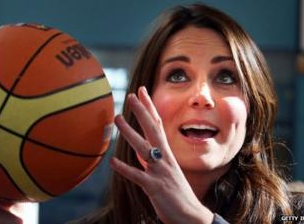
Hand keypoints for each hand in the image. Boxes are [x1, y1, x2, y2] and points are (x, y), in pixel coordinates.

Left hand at [110, 86, 213, 223]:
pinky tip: (112, 161)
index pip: (158, 125)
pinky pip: (138, 176)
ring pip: (143, 149)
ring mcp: (160, 172)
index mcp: (167, 154)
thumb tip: (138, 151)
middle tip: (130, 95)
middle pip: (153, 130)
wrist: (191, 216)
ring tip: (117, 119)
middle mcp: (164, 159)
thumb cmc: (176, 193)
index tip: (142, 92)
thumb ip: (152, 160)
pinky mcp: (155, 188)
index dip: (150, 108)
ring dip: (130, 133)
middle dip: (142, 112)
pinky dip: (125, 169)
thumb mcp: (166, 172)